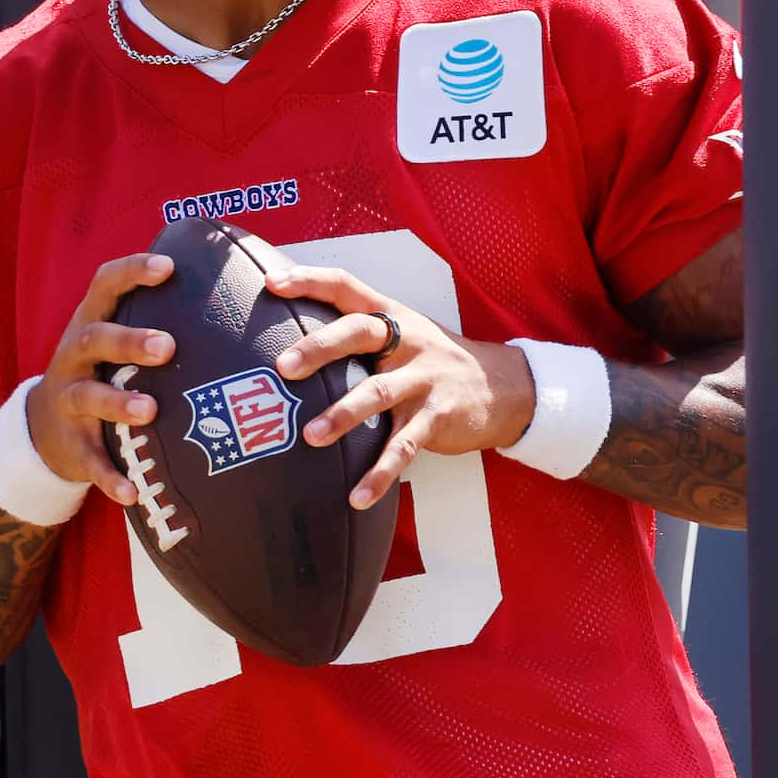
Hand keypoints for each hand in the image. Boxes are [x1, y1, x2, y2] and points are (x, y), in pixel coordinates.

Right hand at [27, 252, 176, 506]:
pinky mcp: (70, 444)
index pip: (105, 285)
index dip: (132, 272)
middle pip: (94, 339)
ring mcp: (68, 401)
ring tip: (150, 410)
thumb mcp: (112, 343)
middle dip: (129, 340)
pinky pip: (89, 460)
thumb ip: (154, 318)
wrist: (42, 429)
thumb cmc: (100, 374)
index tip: (168, 267)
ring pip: (88, 396)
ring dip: (118, 403)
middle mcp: (73, 357)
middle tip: (169, 346)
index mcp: (89, 323)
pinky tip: (133, 492)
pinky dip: (109, 476)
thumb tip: (230, 290)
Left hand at [265, 265, 535, 509]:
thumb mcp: (403, 333)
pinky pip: (404, 447)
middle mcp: (406, 341)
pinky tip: (357, 497)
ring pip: (378, 394)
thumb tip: (289, 340)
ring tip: (312, 436)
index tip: (273, 282)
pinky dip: (380, 474)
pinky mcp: (437, 417)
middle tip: (284, 366)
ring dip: (343, 416)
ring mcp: (423, 379)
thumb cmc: (432, 359)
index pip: (347, 286)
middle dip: (320, 348)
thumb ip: (358, 332)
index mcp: (391, 315)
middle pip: (359, 333)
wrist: (504, 386)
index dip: (310, 281)